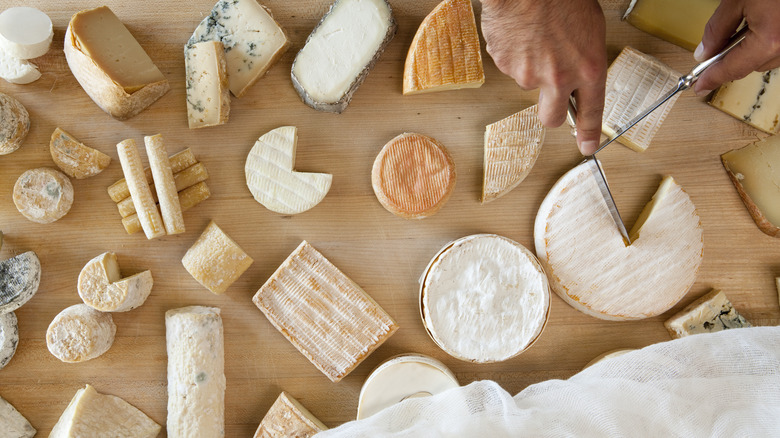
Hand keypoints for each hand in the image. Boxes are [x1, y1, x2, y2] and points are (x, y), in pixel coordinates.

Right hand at [480, 0, 606, 154]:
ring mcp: (529, 75)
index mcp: (588, 68)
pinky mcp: (506, 66)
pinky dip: (515, 53)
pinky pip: (511, 66)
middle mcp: (558, 78)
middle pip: (552, 117)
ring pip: (530, 83)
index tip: (587, 146)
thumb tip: (577, 73)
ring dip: (532, 67)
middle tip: (551, 96)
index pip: (592, 112)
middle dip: (552, 111)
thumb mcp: (590, 28)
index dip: (590, 134)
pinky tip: (522, 33)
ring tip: (536, 36)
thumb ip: (584, 59)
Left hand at [694, 0, 779, 95]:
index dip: (711, 78)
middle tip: (714, 49)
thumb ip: (717, 29)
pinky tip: (761, 25)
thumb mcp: (737, 0)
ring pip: (767, 58)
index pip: (732, 69)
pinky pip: (779, 48)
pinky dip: (766, 42)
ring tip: (745, 26)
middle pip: (750, 67)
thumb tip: (704, 51)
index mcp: (769, 41)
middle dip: (731, 59)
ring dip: (751, 50)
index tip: (699, 86)